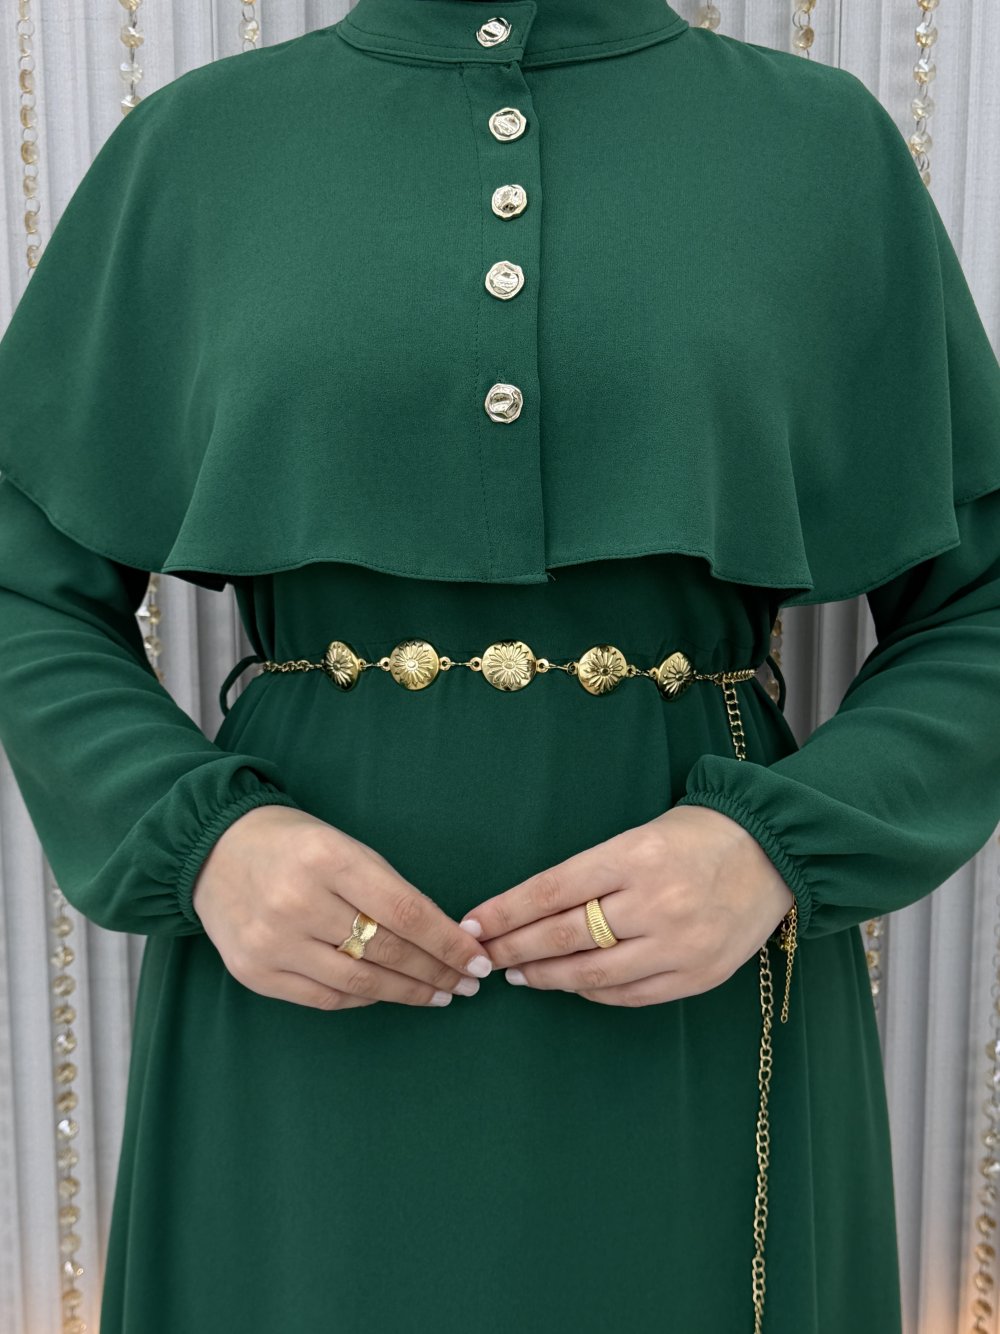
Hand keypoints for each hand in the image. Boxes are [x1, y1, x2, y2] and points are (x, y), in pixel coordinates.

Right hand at [191, 804, 492, 1009]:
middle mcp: (297, 902)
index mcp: (328, 859)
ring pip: (360, 983)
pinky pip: (325, 999)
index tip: (477, 960)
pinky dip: (364, 999)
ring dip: (408, 993)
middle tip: (467, 983)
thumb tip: (443, 936)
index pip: (405, 911)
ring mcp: (273, 942)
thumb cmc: (293, 843)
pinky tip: (388, 994)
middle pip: (386, 951)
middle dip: (437, 971)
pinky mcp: (254, 973)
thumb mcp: (343, 845)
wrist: (212, 850)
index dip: (448, 941)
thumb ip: (387, 888)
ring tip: (439, 995)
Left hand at [459, 805, 795, 1006]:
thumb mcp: (639, 835)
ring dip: (546, 977)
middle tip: (483, 956)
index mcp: (634, 856)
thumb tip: (530, 910)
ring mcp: (679, 943)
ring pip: (592, 974)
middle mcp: (655, 902)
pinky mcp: (699, 975)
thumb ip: (591, 874)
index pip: (550, 890)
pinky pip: (630, 995)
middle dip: (513, 948)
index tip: (473, 924)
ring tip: (518, 974)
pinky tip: (570, 985)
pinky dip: (593, 993)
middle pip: (563, 935)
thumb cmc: (696, 837)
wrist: (775, 853)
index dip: (505, 911)